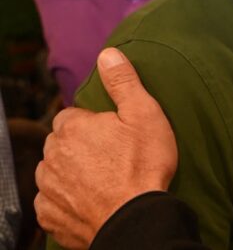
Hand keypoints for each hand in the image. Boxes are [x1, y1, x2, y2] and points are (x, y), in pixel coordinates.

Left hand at [35, 48, 178, 248]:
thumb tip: (108, 53)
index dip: (92, 124)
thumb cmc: (144, 164)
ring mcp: (49, 188)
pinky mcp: (50, 216)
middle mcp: (52, 156)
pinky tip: (89, 200)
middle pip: (61, 144)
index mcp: (72, 128)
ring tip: (101, 179)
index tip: (113, 135)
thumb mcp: (144, 113)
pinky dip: (66, 200)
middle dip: (79, 147)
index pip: (72, 117)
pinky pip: (52, 201)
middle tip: (111, 157)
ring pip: (53, 172)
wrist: (135, 217)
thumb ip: (123, 82)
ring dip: (70, 172)